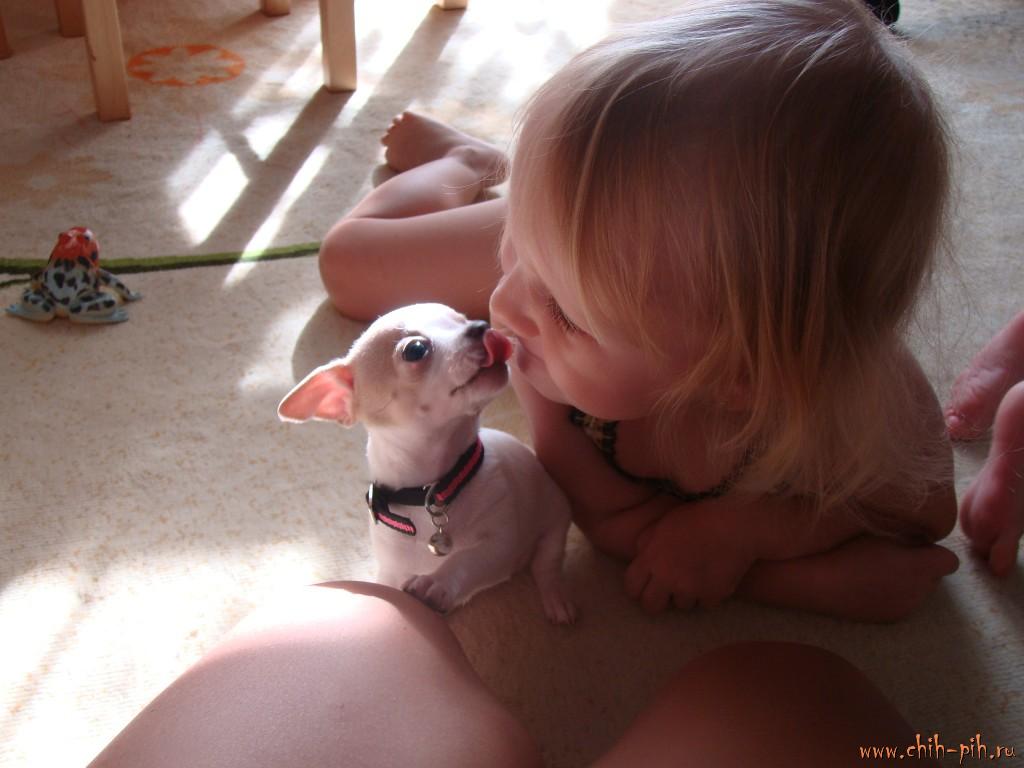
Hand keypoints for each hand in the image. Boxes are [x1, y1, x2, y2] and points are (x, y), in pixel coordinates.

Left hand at [624, 500, 754, 613]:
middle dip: (657, 600)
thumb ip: (646, 542)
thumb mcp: (663, 524)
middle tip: (667, 590)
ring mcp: (690, 590)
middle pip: (651, 606)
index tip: (644, 586)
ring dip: (686, 594)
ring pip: (681, 605)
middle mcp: (667, 579)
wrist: (734, 523)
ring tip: (696, 574)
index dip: (637, 589)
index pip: (631, 588)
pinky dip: (709, 594)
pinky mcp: (713, 596)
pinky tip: (714, 576)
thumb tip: (640, 556)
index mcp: (651, 559)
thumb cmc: (697, 517)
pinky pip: (706, 603)